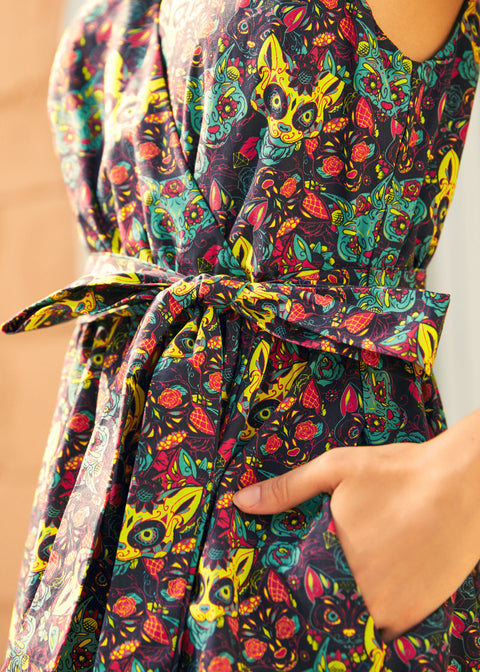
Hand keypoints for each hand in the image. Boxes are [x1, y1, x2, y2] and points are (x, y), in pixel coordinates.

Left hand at [233, 414, 479, 640]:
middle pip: (330, 603)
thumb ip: (287, 489)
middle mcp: (363, 594)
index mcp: (335, 561)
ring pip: (360, 615)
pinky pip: (390, 623)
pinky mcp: (420, 614)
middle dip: (327, 588)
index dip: (297, 580)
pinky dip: (383, 605)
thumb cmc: (399, 474)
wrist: (465, 485)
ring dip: (355, 599)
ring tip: (367, 566)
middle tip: (340, 562)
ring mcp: (394, 609)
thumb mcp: (336, 470)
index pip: (299, 586)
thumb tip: (241, 501)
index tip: (296, 572)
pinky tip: (390, 574)